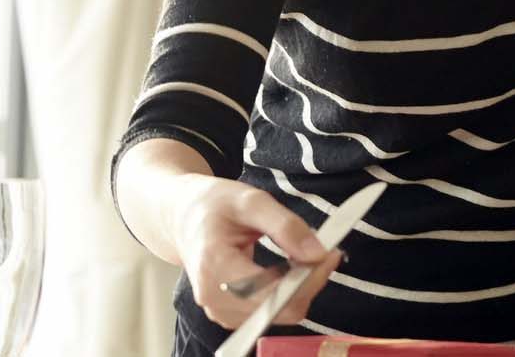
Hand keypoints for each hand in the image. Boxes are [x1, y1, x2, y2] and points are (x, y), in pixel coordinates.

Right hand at [168, 176, 340, 329]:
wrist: (183, 217)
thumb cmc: (213, 204)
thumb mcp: (251, 200)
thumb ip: (286, 226)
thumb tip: (318, 254)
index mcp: (215, 268)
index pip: (274, 292)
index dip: (310, 278)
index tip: (332, 252)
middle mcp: (215, 299)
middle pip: (281, 309)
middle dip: (309, 282)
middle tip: (325, 250)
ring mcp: (220, 311)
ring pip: (279, 313)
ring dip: (300, 287)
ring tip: (305, 255)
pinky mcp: (229, 314)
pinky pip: (269, 311)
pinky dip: (287, 292)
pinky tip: (289, 268)